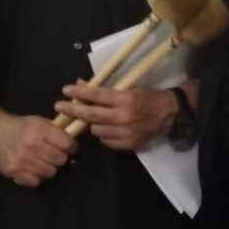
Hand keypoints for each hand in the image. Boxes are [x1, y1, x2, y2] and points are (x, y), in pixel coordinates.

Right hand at [0, 99, 75, 187]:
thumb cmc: (20, 126)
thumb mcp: (39, 122)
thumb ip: (57, 132)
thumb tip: (74, 146)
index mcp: (40, 130)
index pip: (68, 144)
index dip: (72, 147)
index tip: (70, 148)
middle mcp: (32, 145)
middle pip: (61, 160)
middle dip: (61, 158)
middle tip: (56, 156)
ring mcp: (22, 160)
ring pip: (50, 172)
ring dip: (50, 168)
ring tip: (44, 162)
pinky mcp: (13, 171)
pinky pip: (36, 181)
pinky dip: (37, 177)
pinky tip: (33, 169)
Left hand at [55, 82, 177, 150]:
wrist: (169, 115)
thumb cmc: (148, 97)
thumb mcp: (129, 88)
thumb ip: (105, 89)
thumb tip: (81, 84)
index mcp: (125, 99)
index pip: (97, 96)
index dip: (79, 93)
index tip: (65, 90)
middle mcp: (124, 116)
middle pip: (91, 115)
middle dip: (73, 110)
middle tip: (59, 106)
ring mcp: (126, 132)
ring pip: (96, 130)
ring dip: (92, 124)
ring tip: (96, 118)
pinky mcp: (128, 144)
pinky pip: (106, 141)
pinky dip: (103, 134)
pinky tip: (107, 128)